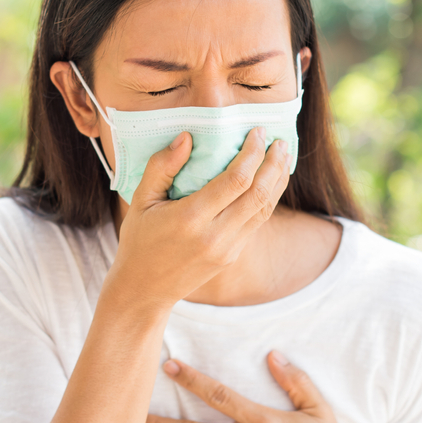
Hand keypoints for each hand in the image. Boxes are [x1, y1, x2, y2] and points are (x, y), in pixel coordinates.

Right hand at [103, 127, 290, 311]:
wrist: (145, 290)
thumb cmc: (139, 240)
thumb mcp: (140, 201)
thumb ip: (161, 167)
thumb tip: (187, 137)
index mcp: (191, 219)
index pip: (236, 180)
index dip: (252, 153)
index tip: (257, 132)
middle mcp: (215, 235)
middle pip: (259, 194)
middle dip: (273, 163)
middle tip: (278, 140)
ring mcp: (228, 248)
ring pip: (264, 209)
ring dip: (278, 180)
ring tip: (282, 156)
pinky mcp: (233, 254)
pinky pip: (257, 221)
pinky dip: (268, 197)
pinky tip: (271, 180)